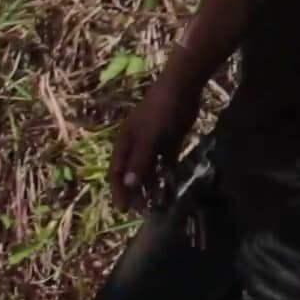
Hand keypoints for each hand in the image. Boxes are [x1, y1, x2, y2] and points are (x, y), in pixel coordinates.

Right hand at [112, 71, 200, 211]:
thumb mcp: (149, 138)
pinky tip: (172, 185)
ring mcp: (152, 144)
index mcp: (124, 144)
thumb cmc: (160, 112)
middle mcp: (136, 146)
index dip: (120, 191)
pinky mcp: (169, 142)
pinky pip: (165, 163)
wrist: (181, 89)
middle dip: (136, 192)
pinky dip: (167, 174)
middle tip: (144, 211)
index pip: (117, 173)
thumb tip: (128, 185)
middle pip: (132, 174)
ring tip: (159, 202)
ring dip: (152, 185)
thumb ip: (140, 161)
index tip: (124, 209)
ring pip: (149, 170)